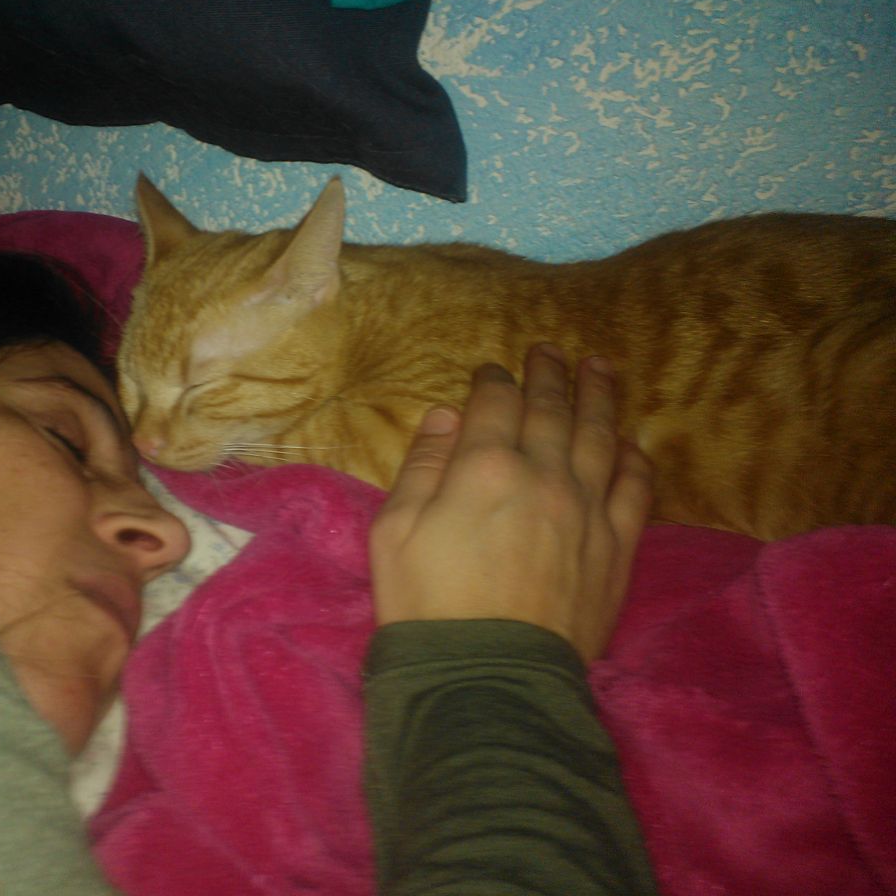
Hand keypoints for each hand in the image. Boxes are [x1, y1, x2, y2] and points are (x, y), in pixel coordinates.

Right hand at [368, 344, 653, 663]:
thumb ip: (421, 467)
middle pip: (552, 408)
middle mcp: (543, 475)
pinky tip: (629, 441)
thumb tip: (446, 416)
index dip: (492, 381)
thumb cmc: (426, 606)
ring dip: (599, 397)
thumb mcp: (394, 532)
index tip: (491, 373)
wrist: (486, 679)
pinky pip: (636, 488)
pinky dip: (634, 457)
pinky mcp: (617, 547)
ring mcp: (587, 509)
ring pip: (600, 436)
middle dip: (550, 373)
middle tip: (550, 350)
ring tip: (599, 367)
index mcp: (483, 467)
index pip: (495, 402)